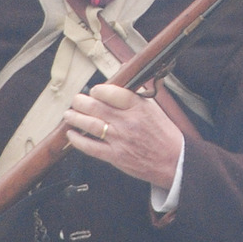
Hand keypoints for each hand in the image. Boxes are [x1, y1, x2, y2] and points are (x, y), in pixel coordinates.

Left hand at [65, 84, 184, 191]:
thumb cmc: (164, 134)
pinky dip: (78, 140)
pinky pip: (90, 147)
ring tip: (69, 114)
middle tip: (76, 100)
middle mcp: (127, 121)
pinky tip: (71, 135)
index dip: (97, 90)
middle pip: (95, 107)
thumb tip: (124, 80)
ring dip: (75, 118)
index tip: (94, 91)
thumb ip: (136, 95)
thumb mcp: (154, 108)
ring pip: (90, 124)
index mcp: (138, 107)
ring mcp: (119, 139)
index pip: (110, 92)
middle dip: (80, 101)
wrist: (174, 161)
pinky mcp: (115, 156)